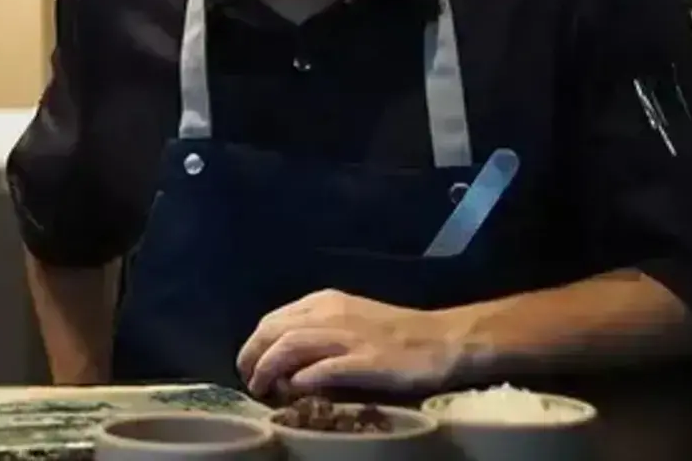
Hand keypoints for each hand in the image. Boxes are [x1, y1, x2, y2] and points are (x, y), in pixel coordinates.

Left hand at [236, 290, 465, 397]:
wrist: (441, 339)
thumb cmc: (393, 333)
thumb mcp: (347, 320)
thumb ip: (316, 332)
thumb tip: (282, 360)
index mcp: (324, 302)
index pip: (272, 320)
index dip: (254, 345)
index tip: (249, 367)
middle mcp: (331, 314)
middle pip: (273, 330)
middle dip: (252, 357)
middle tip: (249, 381)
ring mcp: (349, 336)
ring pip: (290, 345)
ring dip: (269, 369)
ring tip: (263, 389)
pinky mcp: (367, 360)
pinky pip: (324, 367)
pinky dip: (304, 378)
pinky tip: (296, 389)